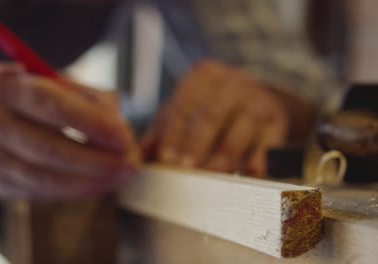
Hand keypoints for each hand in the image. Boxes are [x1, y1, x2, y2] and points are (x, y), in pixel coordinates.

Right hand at [0, 63, 139, 198]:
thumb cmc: (26, 100)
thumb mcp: (52, 84)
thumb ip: (89, 100)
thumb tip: (122, 132)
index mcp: (6, 86)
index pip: (55, 107)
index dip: (93, 125)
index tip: (125, 138)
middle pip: (51, 148)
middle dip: (98, 160)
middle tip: (130, 164)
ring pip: (46, 177)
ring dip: (91, 181)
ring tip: (120, 177)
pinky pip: (41, 191)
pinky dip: (75, 190)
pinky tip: (98, 185)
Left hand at [142, 60, 289, 176]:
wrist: (256, 103)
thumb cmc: (212, 109)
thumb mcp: (185, 111)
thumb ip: (162, 131)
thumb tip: (138, 155)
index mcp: (204, 75)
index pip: (184, 103)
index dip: (174, 132)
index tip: (166, 159)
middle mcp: (233, 81)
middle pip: (212, 112)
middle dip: (197, 143)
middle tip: (185, 170)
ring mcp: (259, 99)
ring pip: (243, 125)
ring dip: (226, 153)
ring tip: (213, 175)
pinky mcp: (279, 120)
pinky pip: (272, 139)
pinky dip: (262, 156)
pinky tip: (252, 171)